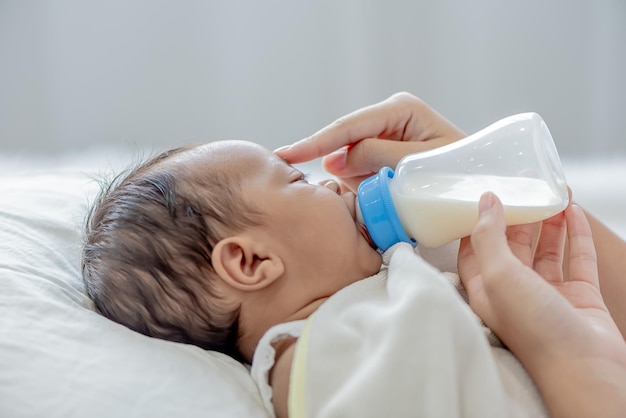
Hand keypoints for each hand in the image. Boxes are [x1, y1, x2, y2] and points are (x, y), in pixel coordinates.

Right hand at [275, 92, 464, 191]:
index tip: (287, 154)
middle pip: (344, 141)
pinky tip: (371, 191)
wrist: (485, 182)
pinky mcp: (384, 154)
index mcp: (400, 110)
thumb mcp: (422, 163)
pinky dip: (360, 184)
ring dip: (352, 178)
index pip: (348, 126)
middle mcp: (389, 119)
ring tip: (375, 191)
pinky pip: (360, 169)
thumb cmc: (463, 169)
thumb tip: (334, 160)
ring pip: (349, 158)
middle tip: (330, 181)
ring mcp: (385, 136)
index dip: (315, 142)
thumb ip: (378, 157)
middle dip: (335, 163)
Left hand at [458, 192, 625, 417]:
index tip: (484, 195)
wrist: (585, 367)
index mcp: (486, 290)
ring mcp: (548, 295)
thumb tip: (485, 201)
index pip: (474, 249)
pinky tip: (575, 212)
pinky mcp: (579, 297)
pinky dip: (577, 235)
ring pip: (546, 250)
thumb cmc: (533, 328)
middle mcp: (514, 292)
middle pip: (512, 246)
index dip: (477, 222)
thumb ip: (489, 236)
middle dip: (518, 215)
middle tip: (525, 185)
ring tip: (554, 192)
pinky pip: (578, 259)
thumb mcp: (498, 274)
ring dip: (549, 221)